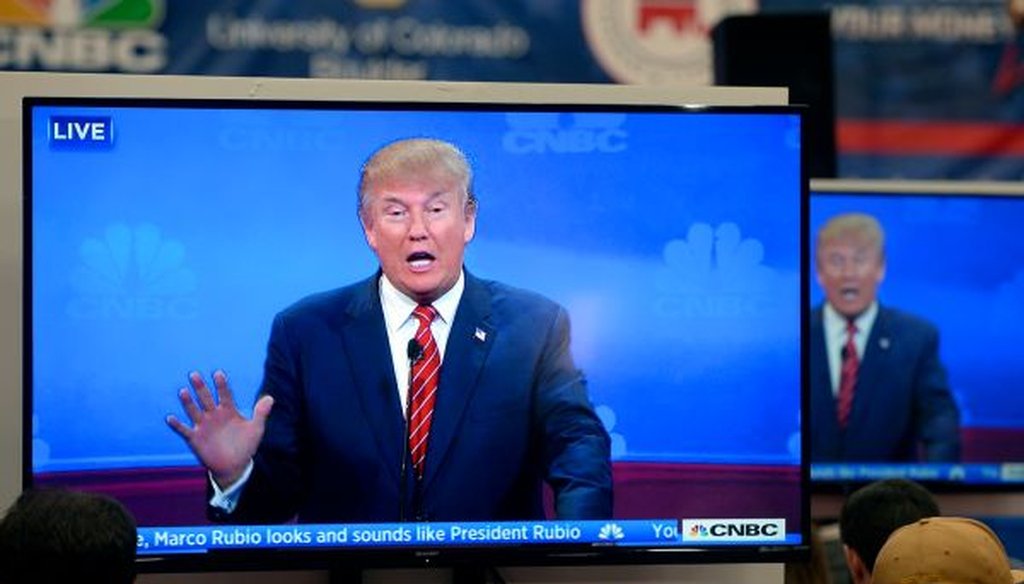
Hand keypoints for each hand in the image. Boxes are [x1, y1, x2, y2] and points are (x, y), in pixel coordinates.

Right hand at [166, 370, 273, 488]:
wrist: (235, 466)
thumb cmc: (245, 445)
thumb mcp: (256, 429)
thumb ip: (261, 413)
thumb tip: (270, 398)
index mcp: (228, 411)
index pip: (224, 394)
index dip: (221, 385)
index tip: (218, 373)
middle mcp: (214, 415)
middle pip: (206, 398)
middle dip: (201, 387)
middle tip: (194, 374)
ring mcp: (203, 426)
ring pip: (194, 411)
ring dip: (188, 402)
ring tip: (183, 391)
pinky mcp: (195, 438)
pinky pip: (184, 430)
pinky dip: (177, 425)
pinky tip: (170, 418)